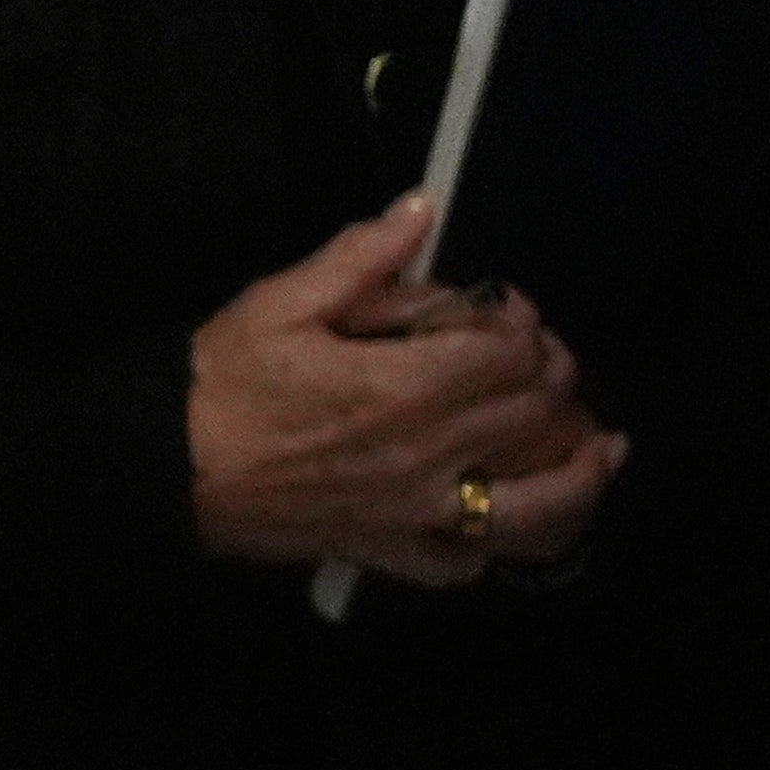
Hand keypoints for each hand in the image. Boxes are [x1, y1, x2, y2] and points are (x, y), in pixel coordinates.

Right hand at [189, 195, 626, 586]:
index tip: (506, 309)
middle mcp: (430, 454)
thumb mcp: (280, 301)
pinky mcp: (390, 550)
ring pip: (534, 506)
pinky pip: (464, 562)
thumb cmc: (219, 381)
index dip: (524, 324)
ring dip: (579, 477)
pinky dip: (495, 546)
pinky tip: (503, 521)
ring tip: (602, 450)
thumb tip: (424, 208)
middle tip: (537, 359)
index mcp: (405, 385)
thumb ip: (362, 259)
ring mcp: (416, 511)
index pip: (511, 354)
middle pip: (534, 416)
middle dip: (553, 378)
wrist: (167, 468)